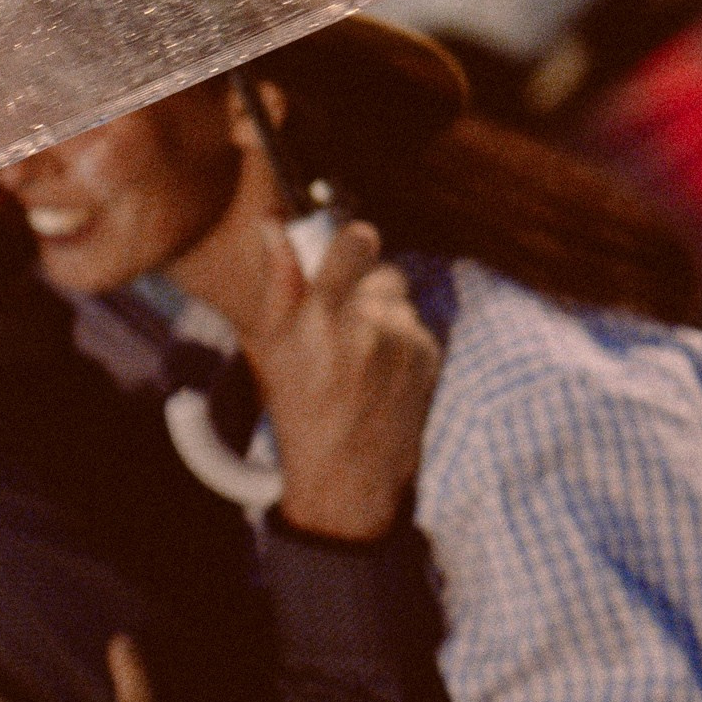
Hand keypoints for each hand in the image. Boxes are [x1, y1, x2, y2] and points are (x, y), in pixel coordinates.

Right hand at [235, 219, 440, 539]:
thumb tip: (273, 223)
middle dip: (364, 288)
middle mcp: (369, 323)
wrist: (348, 479)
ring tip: (359, 360)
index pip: (357, 241)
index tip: (349, 248)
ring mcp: (407, 341)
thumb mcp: (270, 348)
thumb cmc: (296, 409)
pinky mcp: (431, 356)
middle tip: (342, 327)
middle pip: (382, 271)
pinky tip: (381, 375)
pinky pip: (416, 325)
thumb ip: (278, 281)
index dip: (354, 243)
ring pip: (399, 300)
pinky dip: (400, 342)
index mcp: (321, 317)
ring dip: (383, 316)